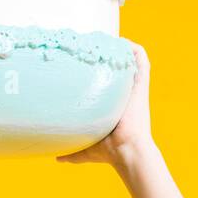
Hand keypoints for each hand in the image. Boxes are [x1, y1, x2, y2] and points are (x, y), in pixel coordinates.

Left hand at [57, 41, 153, 165]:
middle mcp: (124, 95)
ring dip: (120, 49)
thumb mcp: (85, 148)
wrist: (125, 150)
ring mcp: (133, 89)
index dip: (97, 72)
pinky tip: (122, 42)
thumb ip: (71, 151)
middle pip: (117, 69)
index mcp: (113, 105)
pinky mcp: (141, 85)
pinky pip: (142, 61)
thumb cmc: (107, 152)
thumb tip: (56, 157)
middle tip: (89, 47)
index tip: (82, 61)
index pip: (107, 83)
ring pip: (130, 61)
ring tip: (104, 40)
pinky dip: (134, 49)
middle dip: (106, 56)